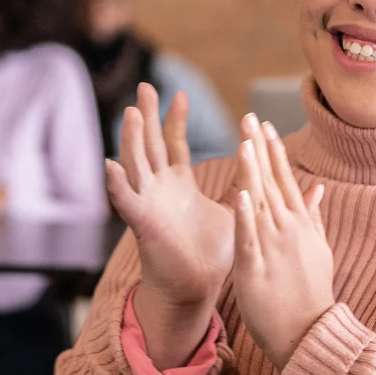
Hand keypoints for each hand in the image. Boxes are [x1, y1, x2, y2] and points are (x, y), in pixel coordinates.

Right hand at [107, 83, 233, 369]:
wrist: (199, 288)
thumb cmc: (214, 253)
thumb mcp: (234, 209)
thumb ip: (245, 184)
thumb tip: (265, 164)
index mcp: (178, 185)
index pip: (174, 144)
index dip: (175, 120)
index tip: (181, 94)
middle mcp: (159, 189)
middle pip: (149, 144)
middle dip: (146, 116)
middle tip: (145, 86)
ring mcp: (148, 204)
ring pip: (136, 164)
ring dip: (132, 139)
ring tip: (130, 113)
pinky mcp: (143, 223)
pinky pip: (126, 201)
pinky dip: (117, 184)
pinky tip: (111, 164)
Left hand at [232, 115, 332, 371]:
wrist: (309, 334)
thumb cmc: (311, 294)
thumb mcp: (318, 250)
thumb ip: (313, 217)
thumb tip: (317, 188)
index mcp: (300, 223)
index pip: (285, 178)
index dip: (274, 150)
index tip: (265, 124)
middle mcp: (288, 228)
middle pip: (272, 181)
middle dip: (260, 148)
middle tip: (250, 117)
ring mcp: (273, 246)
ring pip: (261, 201)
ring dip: (253, 171)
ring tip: (244, 142)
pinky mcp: (257, 267)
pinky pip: (250, 237)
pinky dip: (247, 215)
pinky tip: (242, 194)